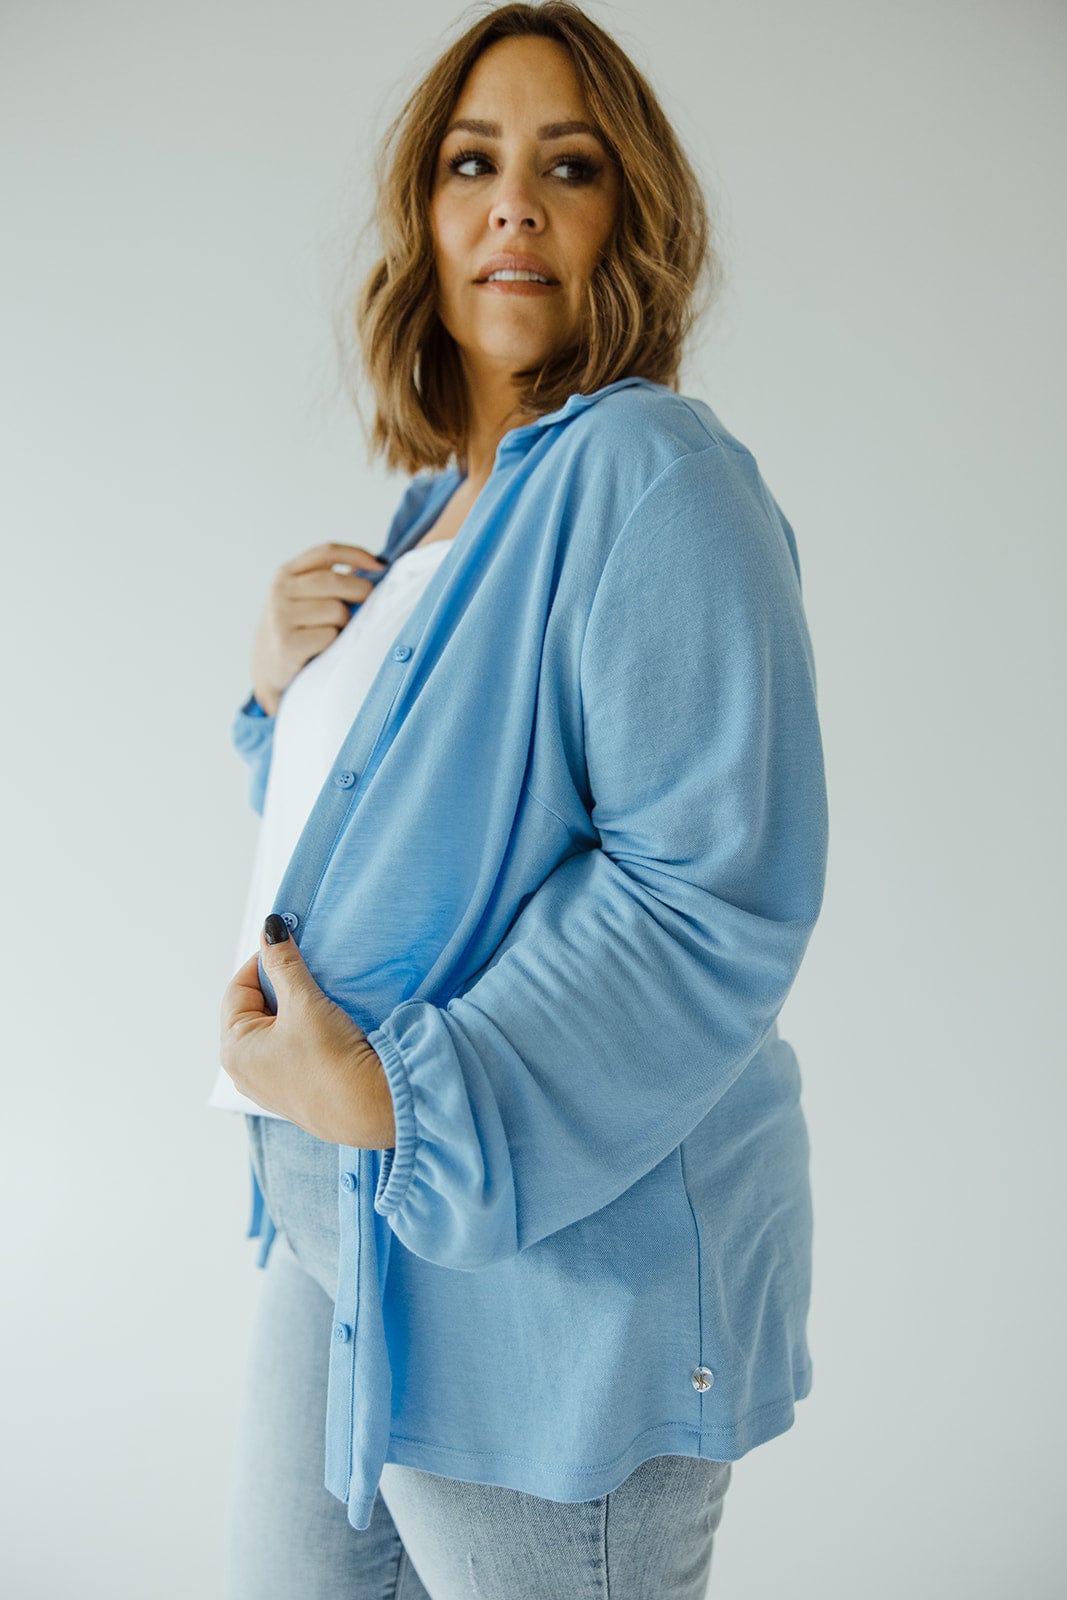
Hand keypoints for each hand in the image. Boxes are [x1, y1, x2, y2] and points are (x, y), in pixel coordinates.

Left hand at [219, 916, 395, 1148]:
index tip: (290, 948)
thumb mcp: (304, 1002)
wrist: (368, 1109)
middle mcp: (243, 1071)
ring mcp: (268, 1085)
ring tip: (320, 999)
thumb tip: (270, 928)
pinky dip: (303, 1033)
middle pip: (254, 1009)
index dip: (263, 962)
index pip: (238, 988)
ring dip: (293, 1010)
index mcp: (234, 1049)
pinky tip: (327, 1028)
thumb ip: (284, 962)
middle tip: (308, 972)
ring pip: (274, 1030)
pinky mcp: (294, 1093)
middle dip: (279, 986)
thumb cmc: (329, 1059)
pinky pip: (289, 1051)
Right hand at [251, 542, 386, 715]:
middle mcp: (281, 591)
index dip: (357, 555)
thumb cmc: (298, 629)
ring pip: (337, 611)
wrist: (269, 668)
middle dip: (361, 592)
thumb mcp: (304, 598)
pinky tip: (323, 648)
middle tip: (367, 606)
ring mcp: (281, 617)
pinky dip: (334, 643)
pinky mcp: (287, 644)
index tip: (379, 566)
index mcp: (286, 574)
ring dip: (345, 624)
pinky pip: (330, 636)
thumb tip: (376, 568)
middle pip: (336, 581)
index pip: (327, 552)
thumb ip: (331, 582)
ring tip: (335, 632)